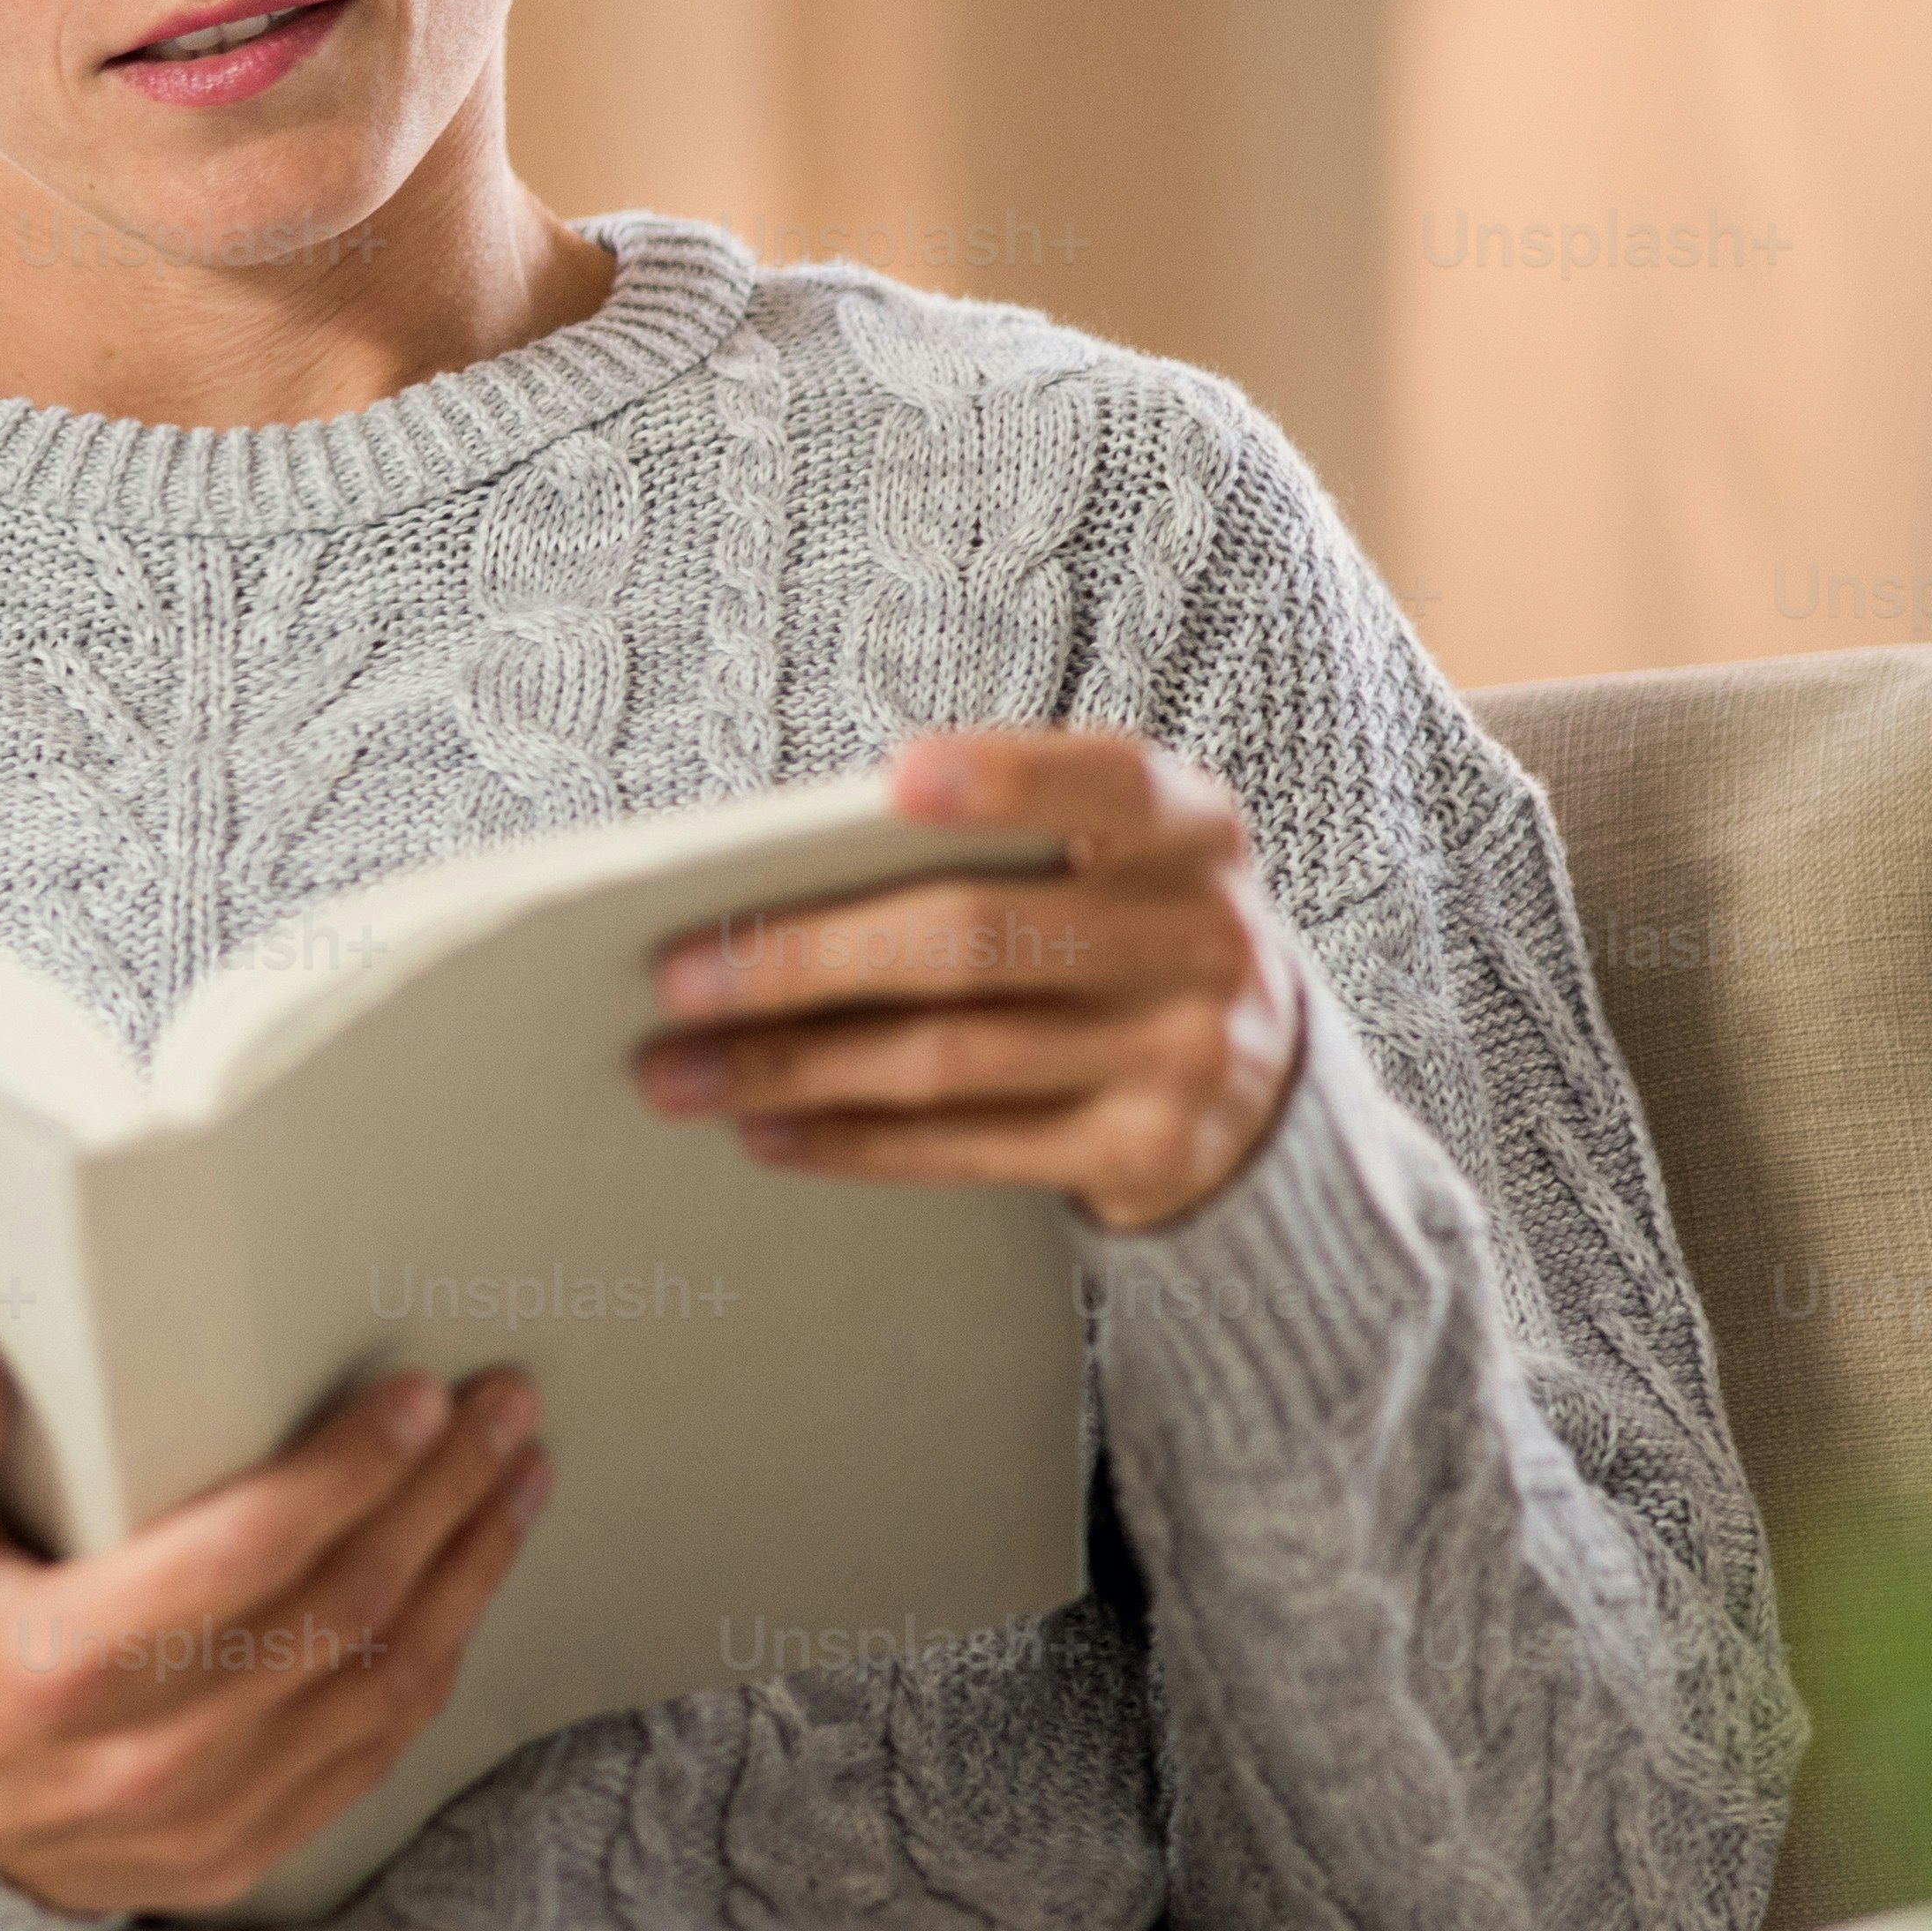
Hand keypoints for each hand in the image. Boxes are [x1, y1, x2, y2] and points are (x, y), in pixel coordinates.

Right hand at [0, 1317, 546, 1918]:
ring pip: (381, 1688)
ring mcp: (204, 1816)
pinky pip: (371, 1755)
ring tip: (514, 1481)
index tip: (413, 1401)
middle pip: (341, 1614)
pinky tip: (467, 1586)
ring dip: (465, 1574)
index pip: (244, 1559)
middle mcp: (147, 1755)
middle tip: (498, 1411)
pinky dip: (435, 1662)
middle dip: (438, 1500)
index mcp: (62, 1665)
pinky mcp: (239, 1851)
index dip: (345, 1475)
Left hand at [637, 726, 1312, 1232]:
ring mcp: (1184, 1052)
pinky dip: (852, 1141)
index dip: (1005, 780)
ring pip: (952, 1057)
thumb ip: (993, 848)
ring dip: (793, 1068)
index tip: (897, 778)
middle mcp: (1201, 934)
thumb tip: (770, 890)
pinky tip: (770, 1131)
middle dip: (804, 959)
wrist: (1255, 1072)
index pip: (1104, 782)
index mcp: (1188, 826)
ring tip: (680, 1073)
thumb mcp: (1101, 861)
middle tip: (676, 977)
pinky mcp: (1149, 1152)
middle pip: (977, 937)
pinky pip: (970, 1147)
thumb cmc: (1117, 930)